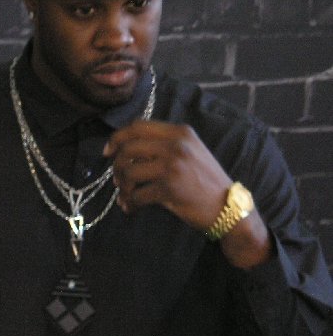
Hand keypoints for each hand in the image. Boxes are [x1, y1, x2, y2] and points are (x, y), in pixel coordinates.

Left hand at [104, 120, 271, 266]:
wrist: (227, 206)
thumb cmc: (204, 181)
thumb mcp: (190, 152)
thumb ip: (163, 145)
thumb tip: (124, 150)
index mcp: (180, 132)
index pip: (137, 126)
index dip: (117, 138)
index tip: (108, 152)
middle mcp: (176, 144)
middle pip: (127, 148)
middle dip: (116, 167)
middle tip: (118, 181)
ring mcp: (173, 165)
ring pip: (128, 172)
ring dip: (122, 188)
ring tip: (126, 196)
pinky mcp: (170, 188)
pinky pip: (136, 195)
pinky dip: (130, 204)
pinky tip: (132, 209)